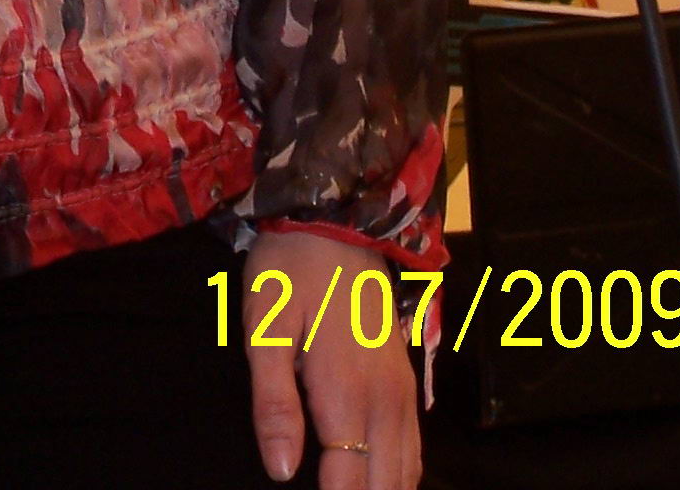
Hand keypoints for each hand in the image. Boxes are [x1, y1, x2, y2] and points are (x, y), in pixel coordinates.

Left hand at [245, 230, 420, 489]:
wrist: (338, 217)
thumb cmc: (290, 270)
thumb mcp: (265, 327)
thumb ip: (273, 401)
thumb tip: (282, 472)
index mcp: (347, 392)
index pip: (348, 482)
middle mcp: (385, 400)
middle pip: (385, 487)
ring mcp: (402, 390)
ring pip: (407, 472)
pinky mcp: (407, 379)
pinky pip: (414, 448)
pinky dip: (399, 477)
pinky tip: (377, 482)